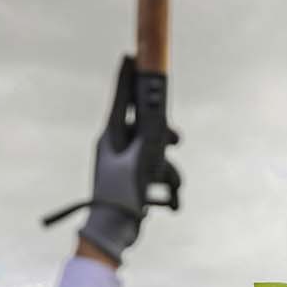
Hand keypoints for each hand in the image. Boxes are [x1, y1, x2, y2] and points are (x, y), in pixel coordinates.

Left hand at [76, 56, 179, 263]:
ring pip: (157, 152)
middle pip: (146, 125)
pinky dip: (166, 188)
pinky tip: (166, 203)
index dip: (127, 77)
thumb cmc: (119, 196)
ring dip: (167, 172)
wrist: (111, 231)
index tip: (131, 54)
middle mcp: (117, 146)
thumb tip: (162, 120)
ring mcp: (125, 163)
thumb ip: (151, 139)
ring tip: (165, 190)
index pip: (121, 100)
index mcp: (111, 136)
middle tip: (176, 138)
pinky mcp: (135, 180)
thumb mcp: (138, 163)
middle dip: (164, 135)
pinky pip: (157, 174)